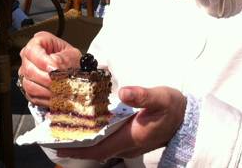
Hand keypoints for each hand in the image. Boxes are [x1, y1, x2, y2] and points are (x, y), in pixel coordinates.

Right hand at [17, 32, 80, 106]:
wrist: (74, 70)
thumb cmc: (72, 60)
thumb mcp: (72, 55)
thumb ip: (63, 59)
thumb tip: (54, 67)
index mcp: (38, 42)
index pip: (32, 51)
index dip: (43, 62)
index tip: (55, 69)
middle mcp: (28, 57)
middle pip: (29, 69)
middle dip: (46, 79)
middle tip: (60, 83)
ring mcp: (26, 72)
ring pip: (29, 85)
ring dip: (46, 91)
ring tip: (60, 92)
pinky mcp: (28, 87)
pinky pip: (32, 96)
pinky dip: (45, 99)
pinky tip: (57, 98)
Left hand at [59, 86, 186, 161]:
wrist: (188, 119)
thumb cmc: (173, 108)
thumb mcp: (160, 97)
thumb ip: (142, 95)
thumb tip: (124, 92)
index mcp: (131, 137)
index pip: (98, 148)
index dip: (78, 149)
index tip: (58, 147)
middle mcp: (127, 145)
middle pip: (96, 149)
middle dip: (75, 146)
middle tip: (53, 137)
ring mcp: (129, 144)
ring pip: (101, 146)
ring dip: (83, 141)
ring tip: (64, 131)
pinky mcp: (131, 139)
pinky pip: (108, 142)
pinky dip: (94, 137)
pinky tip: (86, 127)